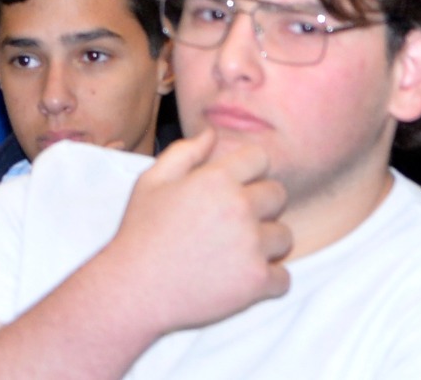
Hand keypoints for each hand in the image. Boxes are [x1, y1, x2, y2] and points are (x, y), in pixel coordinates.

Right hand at [94, 130, 290, 334]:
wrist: (136, 287)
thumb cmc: (141, 231)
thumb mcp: (151, 181)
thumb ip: (184, 152)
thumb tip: (211, 134)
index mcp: (215, 180)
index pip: (259, 158)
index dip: (248, 170)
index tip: (236, 186)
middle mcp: (240, 208)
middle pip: (278, 194)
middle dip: (261, 205)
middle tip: (232, 221)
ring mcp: (252, 246)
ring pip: (284, 236)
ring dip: (266, 243)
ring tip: (234, 250)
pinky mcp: (257, 281)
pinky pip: (283, 277)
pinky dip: (266, 279)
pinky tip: (238, 275)